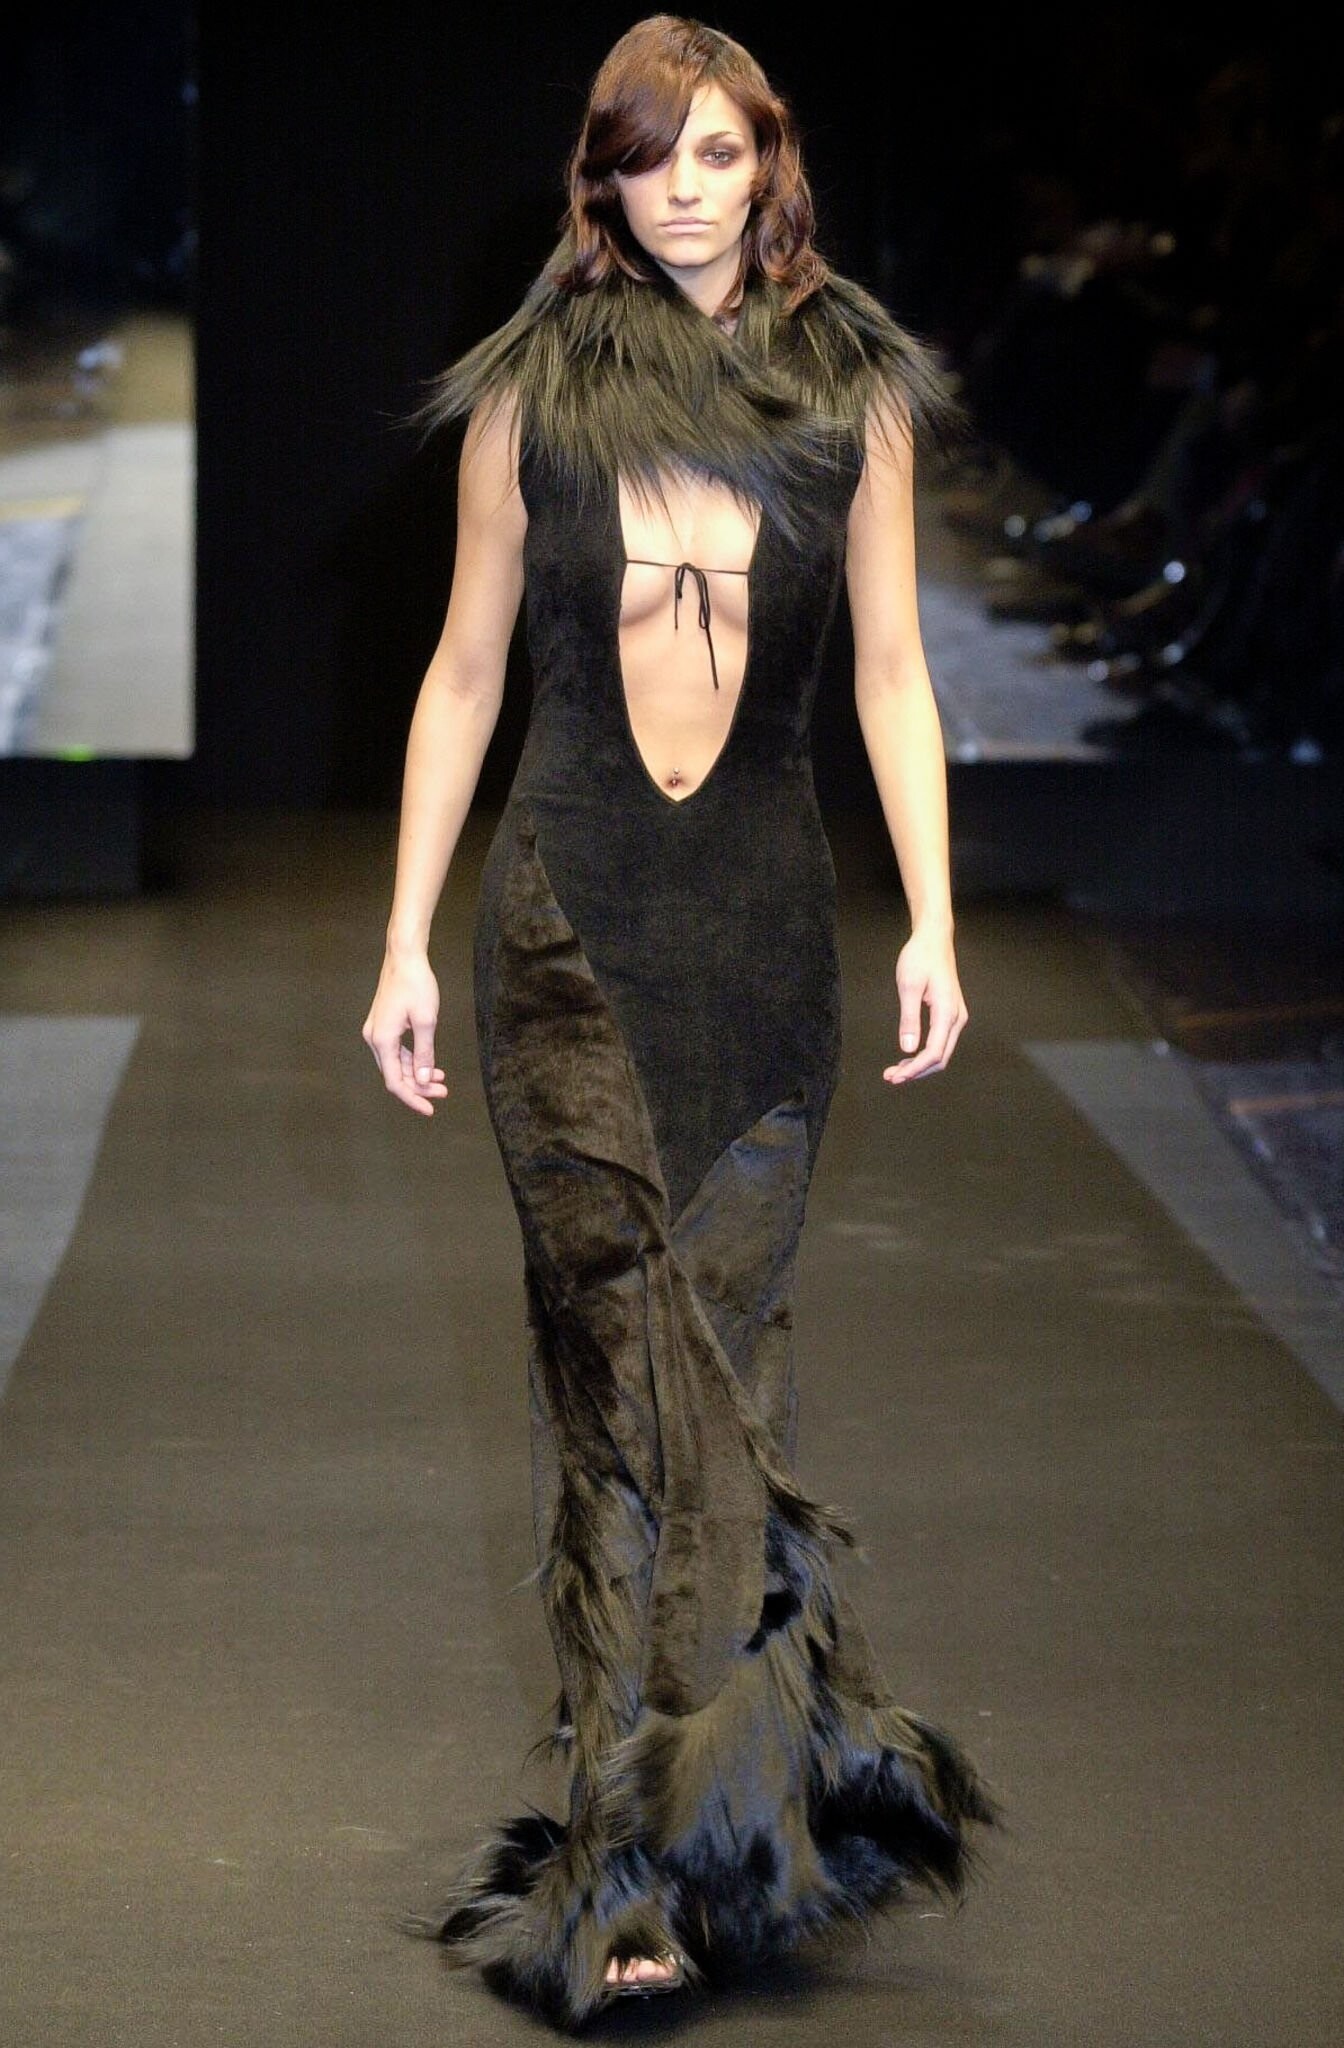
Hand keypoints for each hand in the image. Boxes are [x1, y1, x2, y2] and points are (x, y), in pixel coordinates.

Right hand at [361, 951, 448, 1116]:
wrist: (404, 957)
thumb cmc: (416, 985)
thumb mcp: (426, 1021)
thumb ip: (424, 1053)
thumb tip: (422, 1079)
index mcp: (382, 1040)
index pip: (394, 1081)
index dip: (412, 1098)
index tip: (430, 1109)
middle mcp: (374, 1038)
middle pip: (395, 1074)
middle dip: (418, 1087)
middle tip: (443, 1093)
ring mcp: (377, 1031)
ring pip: (396, 1064)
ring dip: (417, 1074)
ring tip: (441, 1081)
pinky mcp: (383, 1025)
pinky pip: (396, 1052)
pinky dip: (412, 1061)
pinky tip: (430, 1065)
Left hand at [883, 928, 967, 1083]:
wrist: (934, 939)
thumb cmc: (920, 958)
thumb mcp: (909, 986)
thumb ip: (909, 1019)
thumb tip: (907, 1049)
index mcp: (947, 1012)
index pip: (933, 1052)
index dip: (914, 1069)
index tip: (895, 1077)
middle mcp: (956, 1018)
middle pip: (940, 1058)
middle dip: (916, 1072)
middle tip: (891, 1077)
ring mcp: (956, 1016)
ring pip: (941, 1052)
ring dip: (920, 1065)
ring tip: (896, 1071)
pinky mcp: (950, 1014)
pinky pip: (940, 1042)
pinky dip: (924, 1054)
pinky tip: (908, 1057)